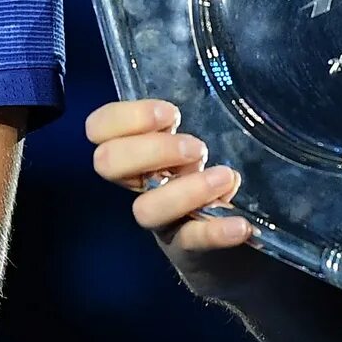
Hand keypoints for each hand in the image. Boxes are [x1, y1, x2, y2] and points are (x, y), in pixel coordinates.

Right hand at [86, 98, 258, 291]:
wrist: (235, 256)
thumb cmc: (213, 186)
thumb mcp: (197, 151)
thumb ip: (192, 125)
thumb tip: (211, 85)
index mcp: (140, 154)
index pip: (100, 129)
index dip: (124, 117)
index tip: (169, 114)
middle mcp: (141, 186)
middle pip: (108, 163)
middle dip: (149, 148)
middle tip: (196, 147)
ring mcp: (162, 222)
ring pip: (145, 210)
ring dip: (184, 190)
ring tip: (224, 177)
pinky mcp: (188, 252)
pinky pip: (193, 242)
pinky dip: (216, 231)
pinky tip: (241, 224)